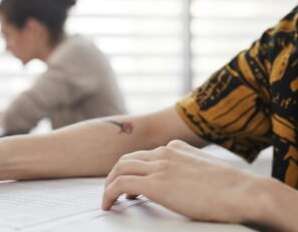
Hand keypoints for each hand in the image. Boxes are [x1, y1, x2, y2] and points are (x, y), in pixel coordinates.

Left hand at [102, 140, 265, 223]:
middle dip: (115, 175)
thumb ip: (187, 168)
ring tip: (108, 200)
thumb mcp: (205, 169)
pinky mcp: (156, 183)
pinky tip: (109, 205)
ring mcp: (159, 166)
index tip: (129, 186)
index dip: (131, 169)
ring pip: (120, 169)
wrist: (244, 193)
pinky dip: (109, 193)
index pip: (143, 155)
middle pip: (126, 159)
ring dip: (109, 184)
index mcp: (175, 148)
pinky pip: (121, 184)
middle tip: (112, 191)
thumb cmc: (231, 188)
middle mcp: (164, 152)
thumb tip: (179, 181)